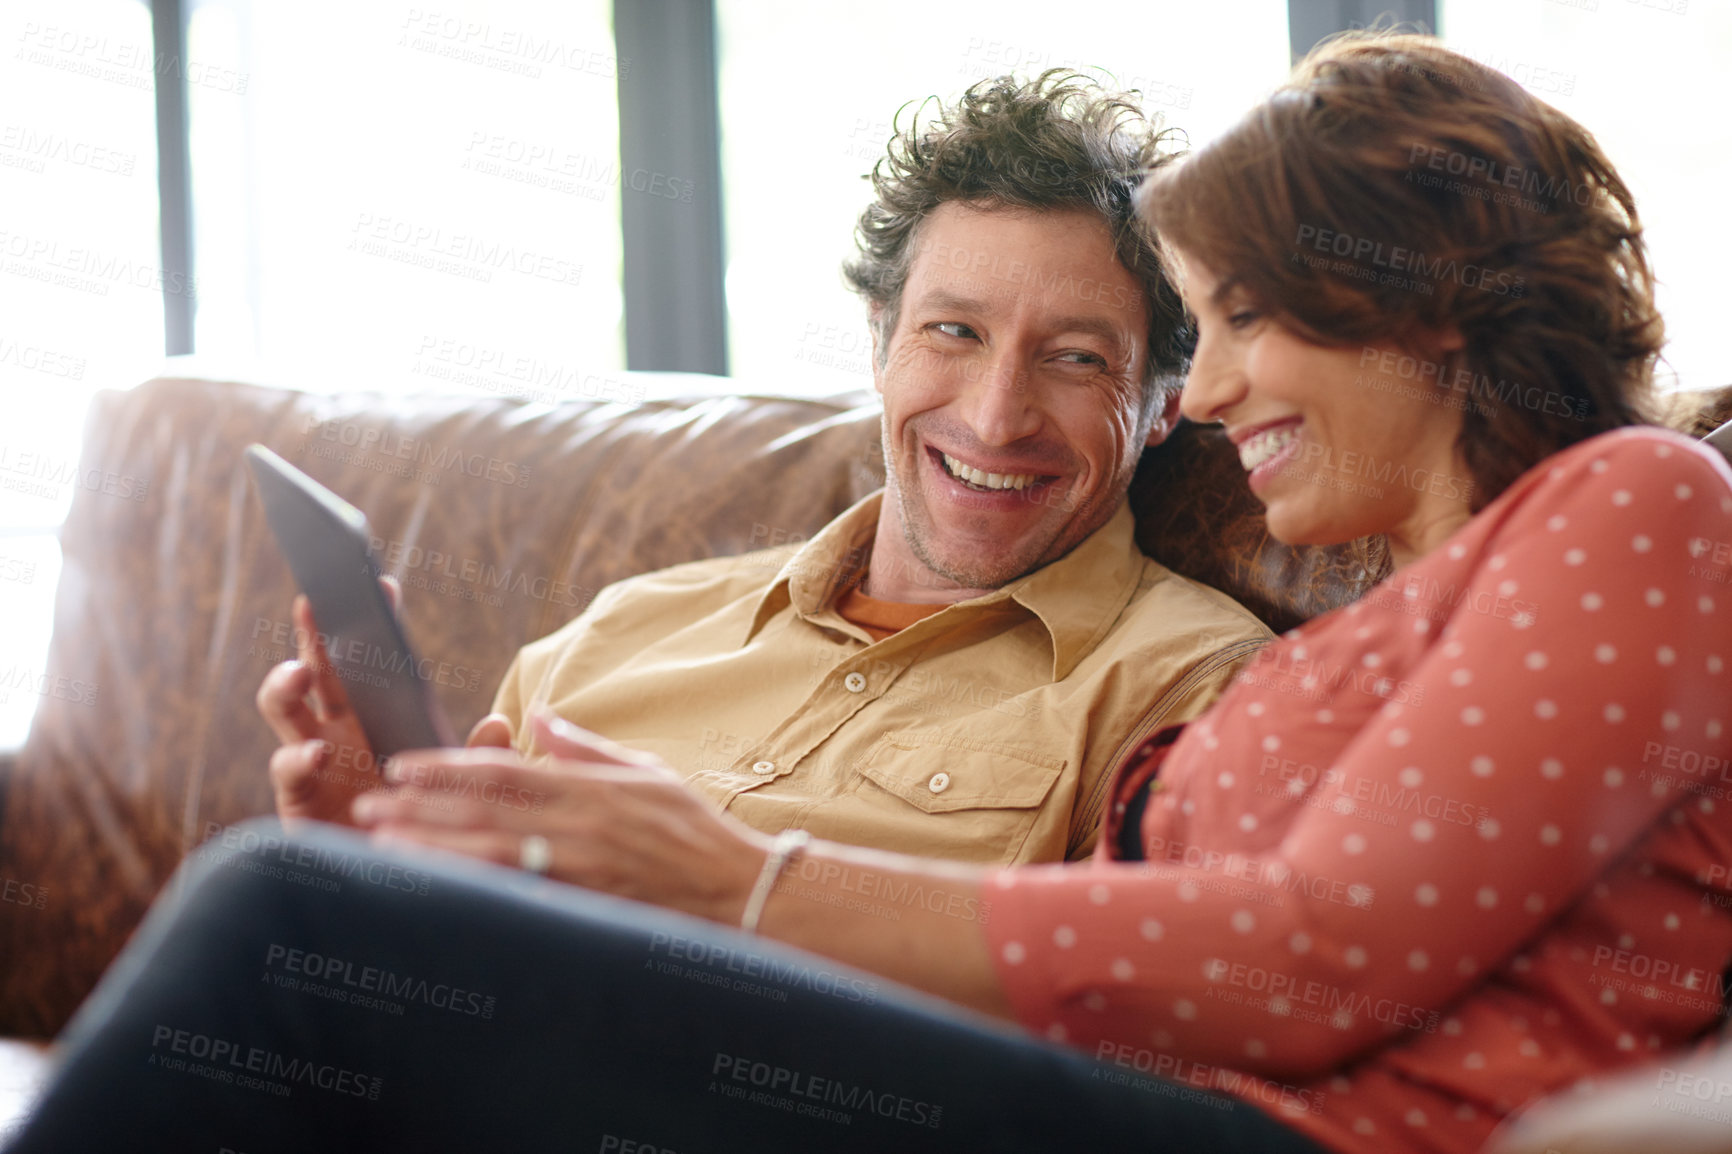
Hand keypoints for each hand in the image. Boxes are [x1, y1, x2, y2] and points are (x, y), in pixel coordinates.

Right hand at [256, 577, 511, 825]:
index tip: (383, 584)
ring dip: (285, 682)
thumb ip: (475, 762)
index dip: (377, 624)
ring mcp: (313, 763)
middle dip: (315, 633)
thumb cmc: (426, 834)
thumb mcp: (461, 795)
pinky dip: (299, 759)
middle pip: (319, 668)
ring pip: (283, 708)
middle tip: (317, 601)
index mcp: (378, 719)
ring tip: (301, 671)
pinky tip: (318, 753)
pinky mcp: (297, 801)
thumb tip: (498, 722)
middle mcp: (339, 732)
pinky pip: (288, 771)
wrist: (396, 895)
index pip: (375, 662)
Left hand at [350, 710, 769, 923]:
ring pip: (488, 854)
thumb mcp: (643, 771)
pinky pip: (516, 897)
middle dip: (419, 807)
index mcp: (587, 787)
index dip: (445, 767)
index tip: (401, 765)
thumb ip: (583, 746)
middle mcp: (578, 825)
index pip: (501, 771)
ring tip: (380, 844)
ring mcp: (579, 869)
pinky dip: (471, 892)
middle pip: (482, 811)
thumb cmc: (691, 829)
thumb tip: (536, 713)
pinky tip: (435, 891)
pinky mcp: (584, 906)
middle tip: (366, 804)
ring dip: (430, 848)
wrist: (735, 888)